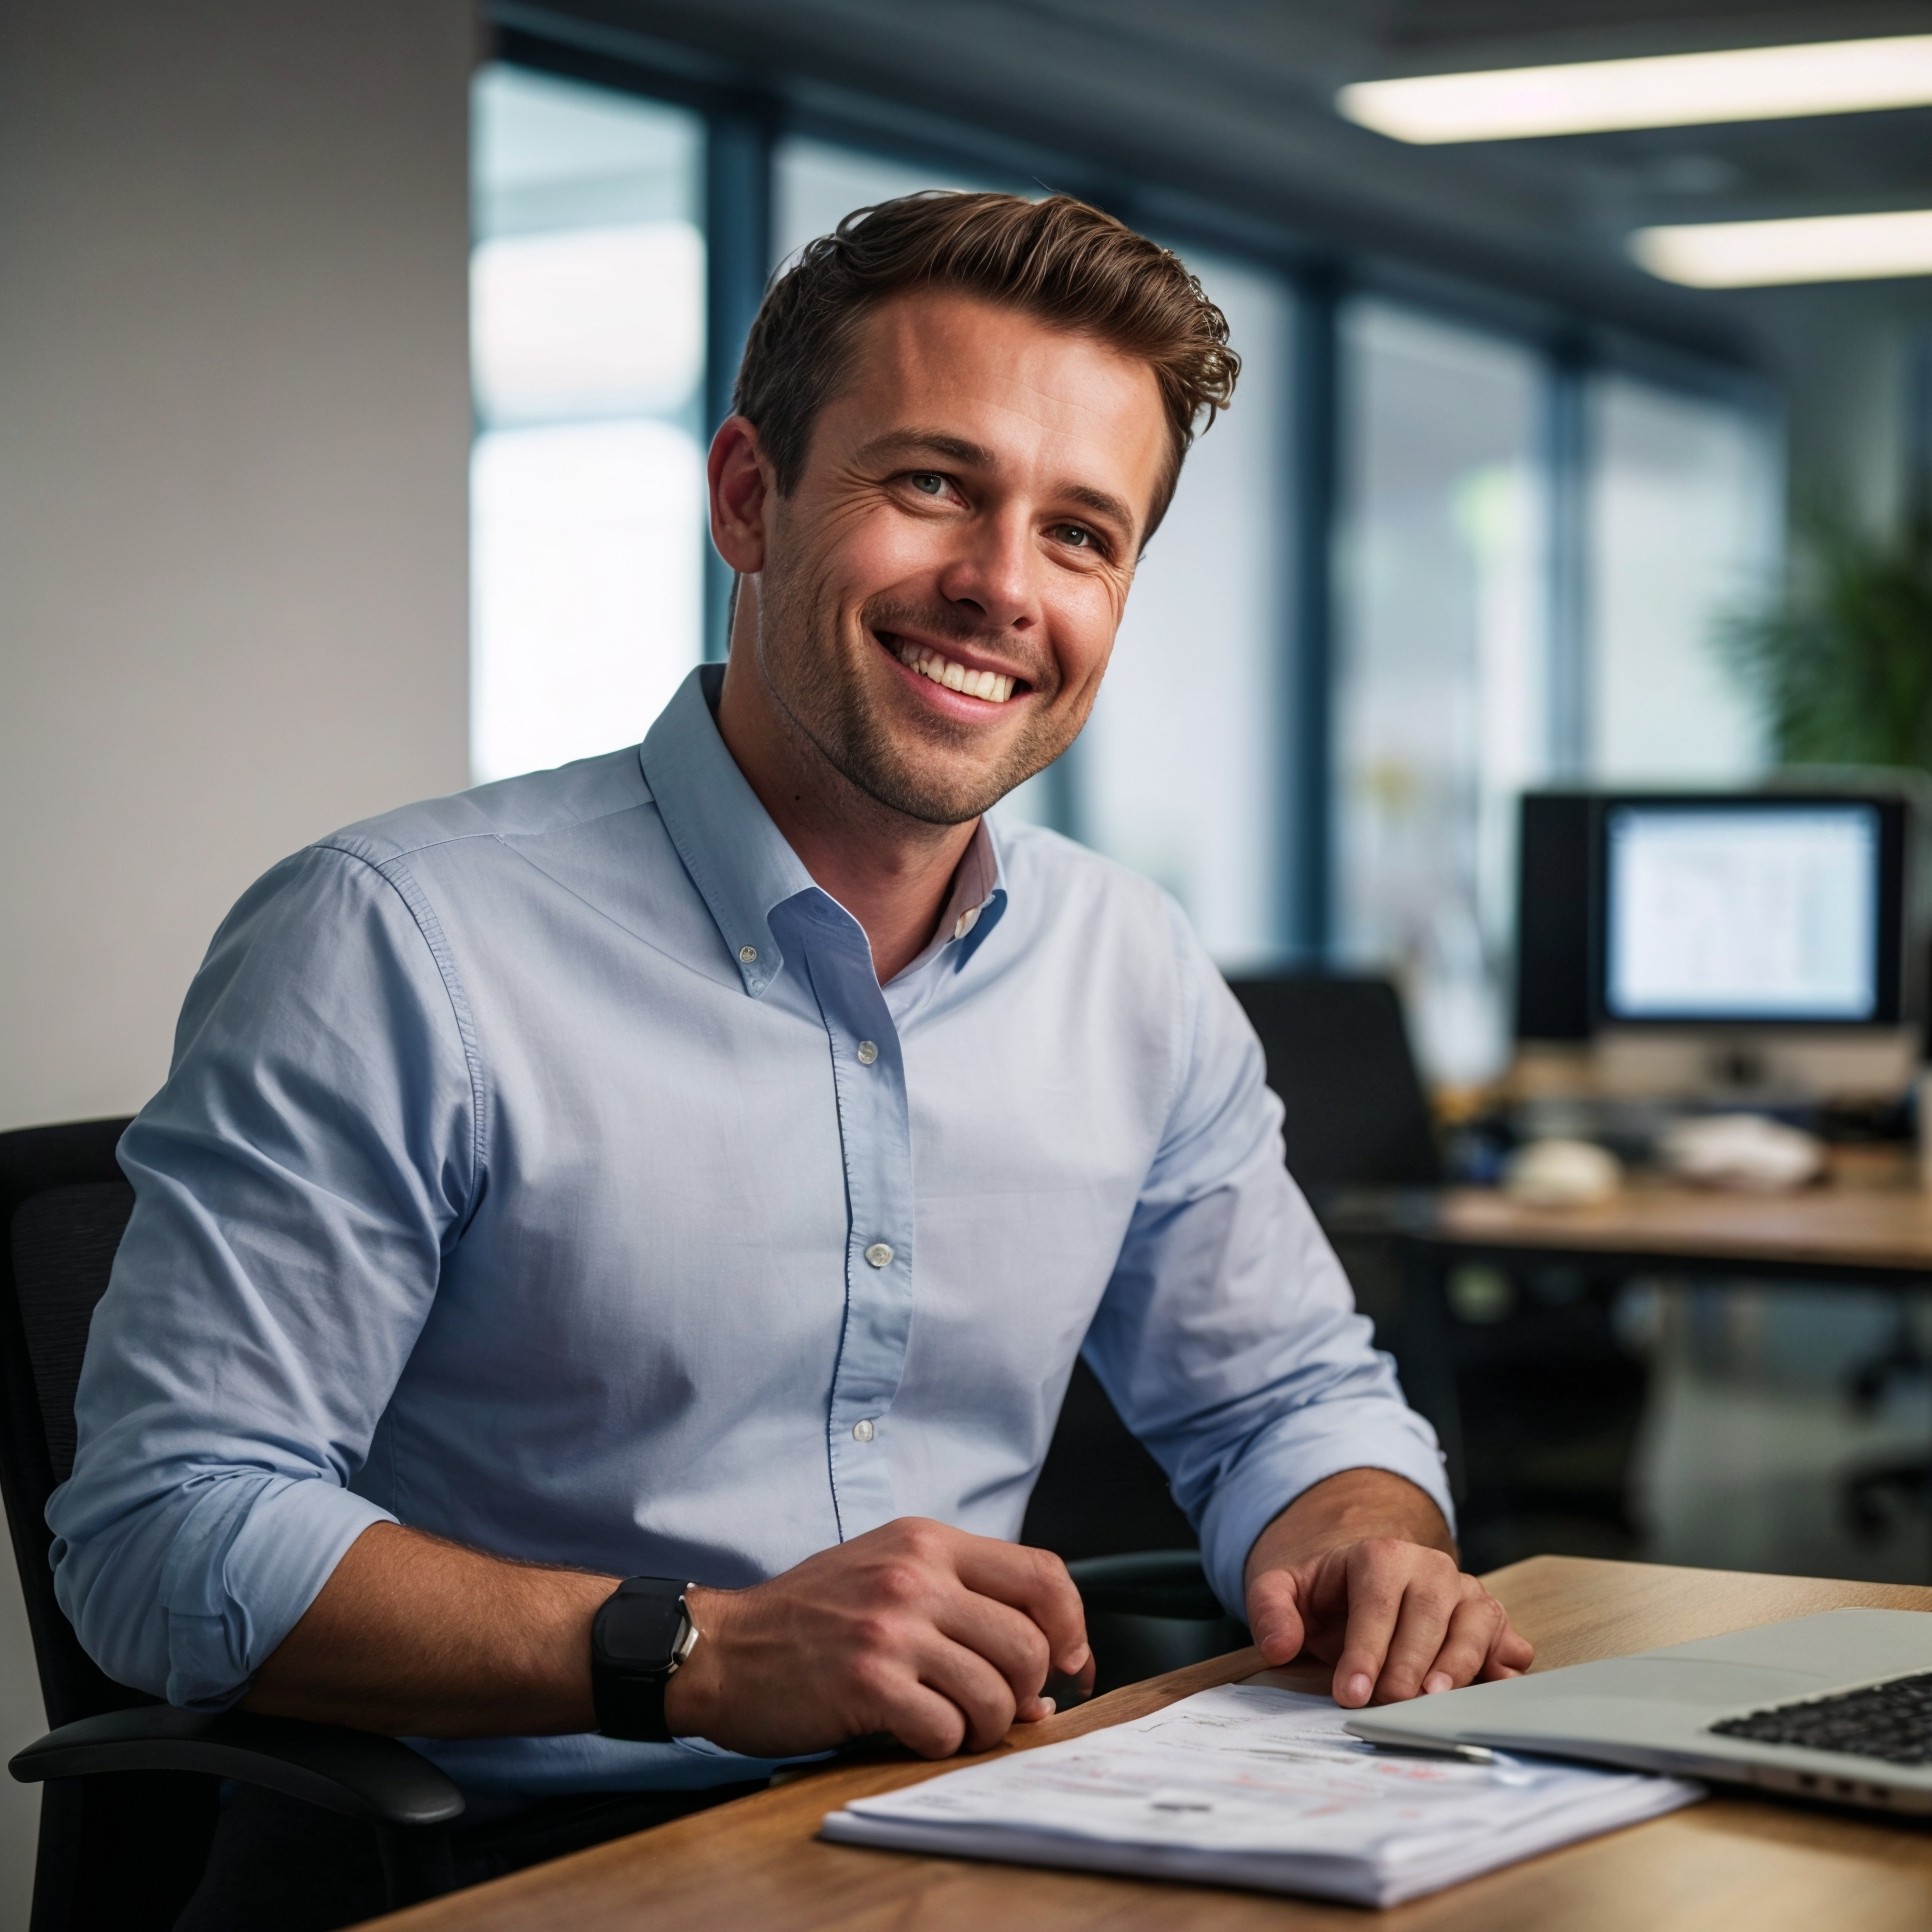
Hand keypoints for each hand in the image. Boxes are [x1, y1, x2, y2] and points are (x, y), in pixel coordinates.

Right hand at [662, 1518, 1092, 1758]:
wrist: (721, 1647)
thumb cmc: (808, 1618)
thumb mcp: (886, 1574)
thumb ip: (962, 1605)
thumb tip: (1045, 1677)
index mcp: (927, 1542)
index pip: (1042, 1574)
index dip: (1071, 1626)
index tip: (1069, 1662)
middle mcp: (916, 1576)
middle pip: (1029, 1643)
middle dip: (1026, 1690)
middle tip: (997, 1706)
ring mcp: (892, 1628)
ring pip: (997, 1694)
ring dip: (984, 1726)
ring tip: (951, 1722)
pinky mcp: (868, 1682)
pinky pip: (947, 1730)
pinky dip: (941, 1744)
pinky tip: (911, 1731)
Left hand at [1246, 1536, 1532, 1707]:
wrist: (1361, 1574)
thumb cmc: (1324, 1590)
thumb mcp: (1281, 1587)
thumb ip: (1271, 1609)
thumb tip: (1278, 1645)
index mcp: (1379, 1554)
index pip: (1376, 1602)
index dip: (1365, 1650)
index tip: (1350, 1693)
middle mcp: (1430, 1567)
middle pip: (1429, 1613)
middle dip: (1410, 1663)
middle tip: (1391, 1704)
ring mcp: (1465, 1591)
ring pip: (1475, 1622)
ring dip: (1460, 1663)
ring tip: (1436, 1700)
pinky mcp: (1489, 1620)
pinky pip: (1508, 1639)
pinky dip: (1507, 1663)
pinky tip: (1495, 1688)